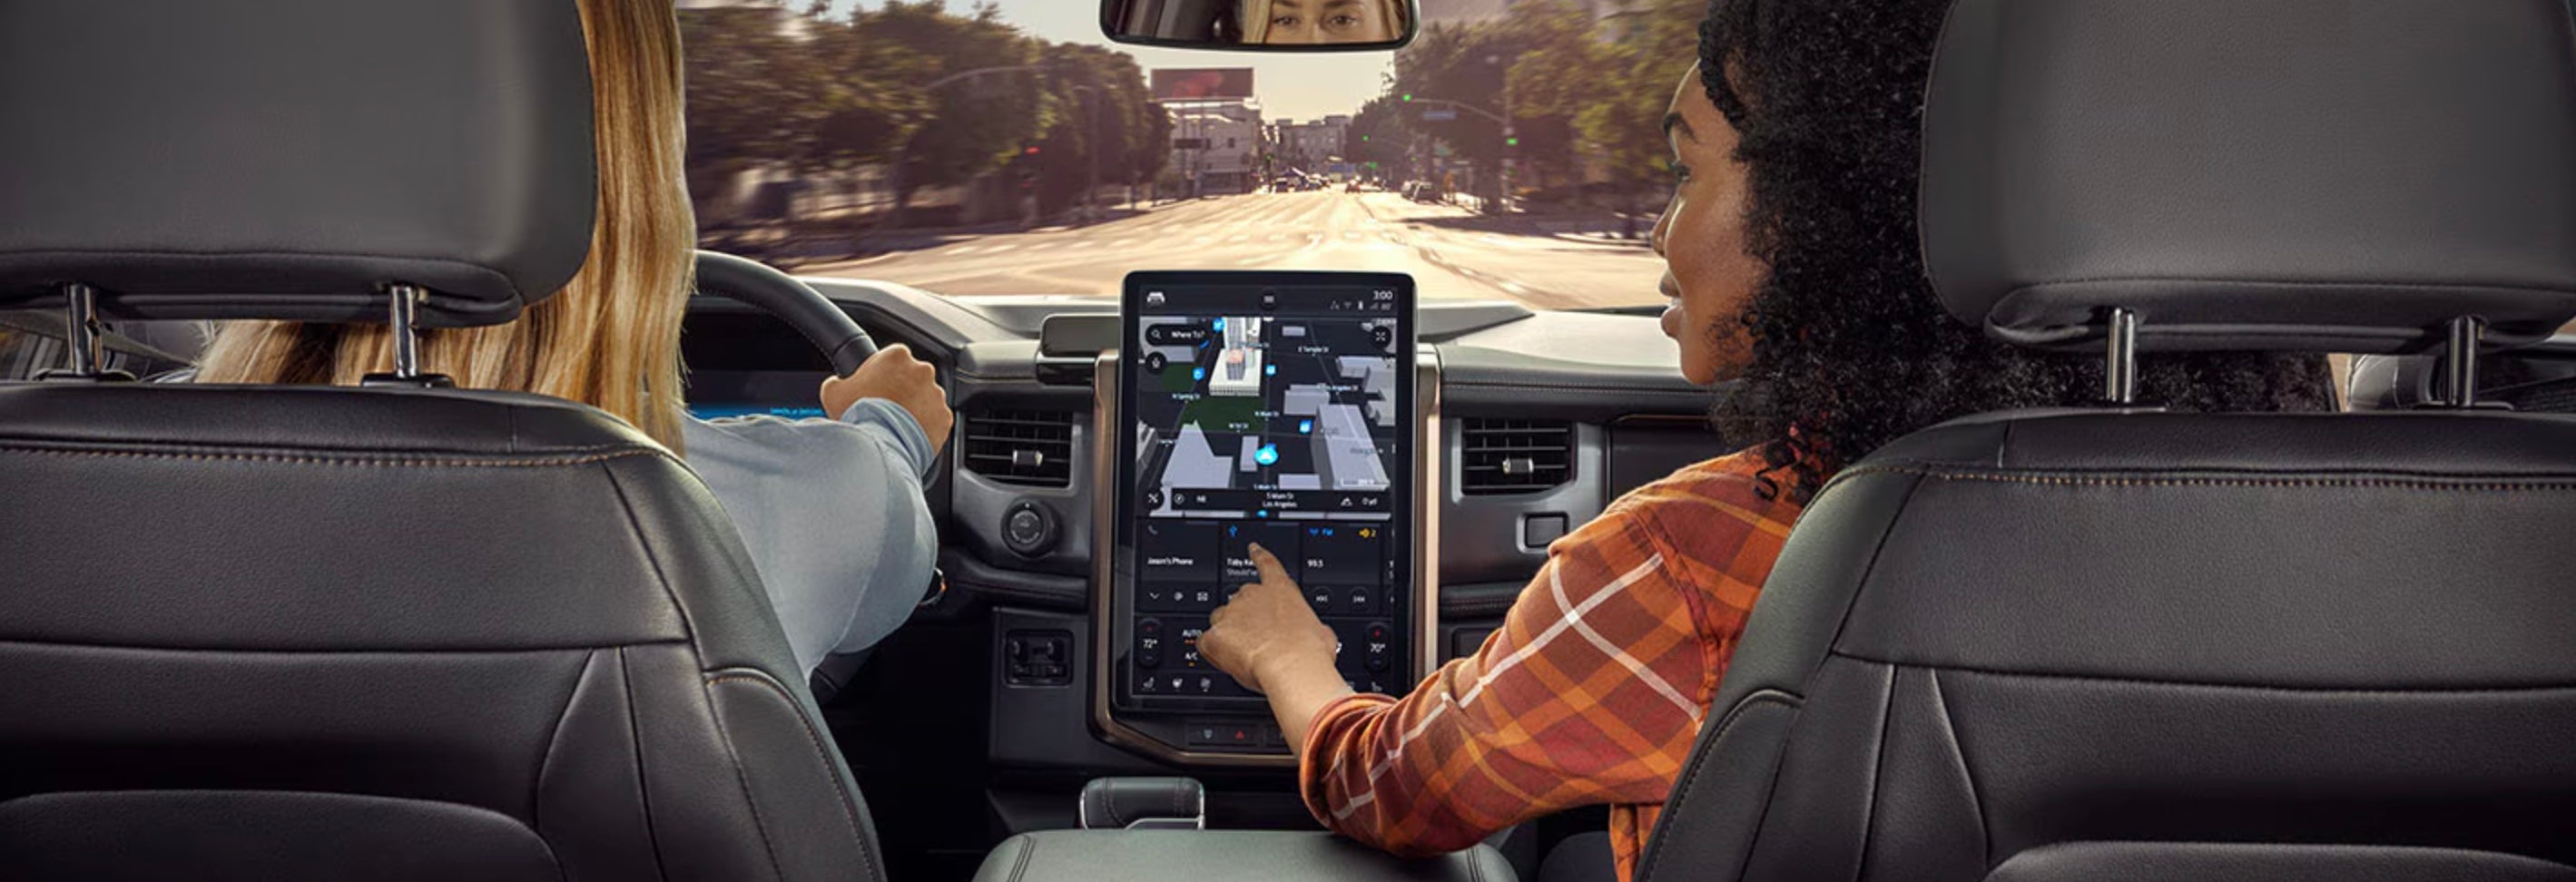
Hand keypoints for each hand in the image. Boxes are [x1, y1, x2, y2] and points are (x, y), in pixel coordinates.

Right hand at [820, 344, 951, 455]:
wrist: (881, 445)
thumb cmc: (860, 415)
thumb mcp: (833, 392)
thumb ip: (837, 381)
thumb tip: (837, 383)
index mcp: (896, 356)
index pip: (892, 357)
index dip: (882, 373)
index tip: (877, 385)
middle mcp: (922, 370)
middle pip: (912, 376)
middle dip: (901, 389)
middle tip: (886, 406)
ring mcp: (936, 394)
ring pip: (926, 398)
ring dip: (914, 407)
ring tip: (896, 423)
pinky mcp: (944, 417)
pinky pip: (935, 419)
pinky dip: (925, 426)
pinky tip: (908, 434)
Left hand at [1200, 543, 1339, 694]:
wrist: (1291, 667)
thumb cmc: (1309, 652)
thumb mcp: (1322, 634)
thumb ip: (1313, 627)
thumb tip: (1315, 634)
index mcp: (1281, 590)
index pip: (1267, 564)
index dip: (1259, 555)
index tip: (1253, 548)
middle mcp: (1252, 595)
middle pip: (1239, 600)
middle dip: (1245, 618)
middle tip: (1259, 641)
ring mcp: (1231, 614)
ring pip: (1220, 620)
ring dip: (1228, 634)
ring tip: (1245, 654)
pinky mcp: (1215, 635)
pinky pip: (1207, 642)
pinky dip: (1214, 652)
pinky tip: (1228, 661)